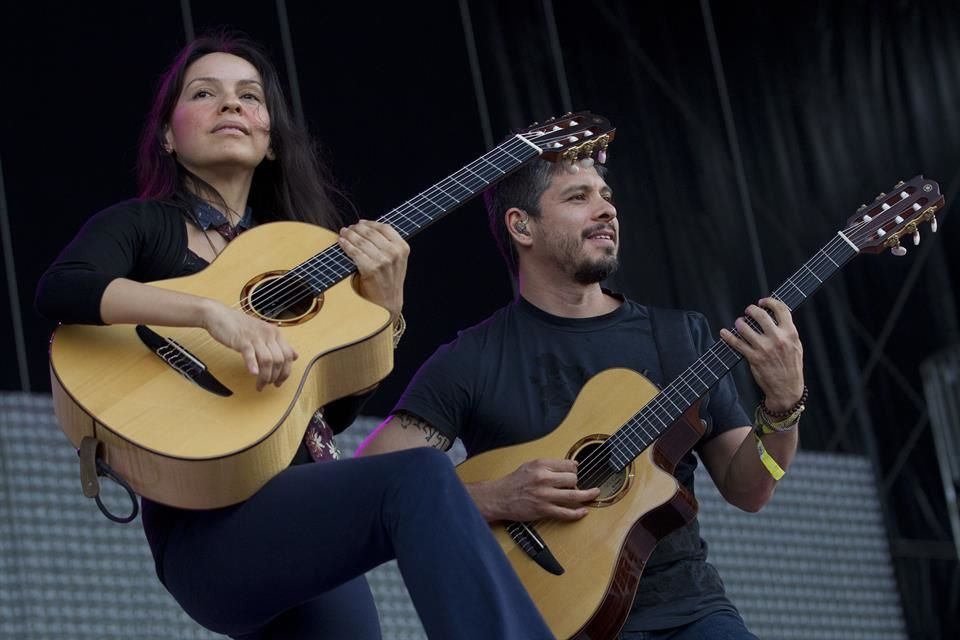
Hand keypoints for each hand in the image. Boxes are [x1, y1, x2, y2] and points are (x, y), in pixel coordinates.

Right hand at [201, 300, 297, 390]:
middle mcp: (268, 334)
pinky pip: (250, 354)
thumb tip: (295, 355)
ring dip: (265, 376)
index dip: (286, 372)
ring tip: (260, 385)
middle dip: (276, 377)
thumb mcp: (264, 333)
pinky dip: (253, 365)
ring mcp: (255, 337)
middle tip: (269, 385)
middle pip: (279, 360)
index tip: (279, 382)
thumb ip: (279, 344)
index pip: (288, 355)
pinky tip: (253, 373)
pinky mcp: (242, 340)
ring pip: (268, 360)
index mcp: (275, 333)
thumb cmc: (240, 326)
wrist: (219, 315)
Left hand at [338, 221, 408, 320]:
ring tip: (343, 234)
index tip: (360, 223)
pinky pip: (355, 252)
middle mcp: (394, 252)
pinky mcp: (371, 269)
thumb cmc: (389, 280)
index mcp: (402, 247)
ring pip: (362, 241)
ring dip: (349, 235)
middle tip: (348, 229)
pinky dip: (346, 246)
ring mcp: (383, 261)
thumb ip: (387, 245)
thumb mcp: (396, 260)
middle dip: (357, 228)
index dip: (370, 223)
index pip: (385, 227)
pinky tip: (342, 243)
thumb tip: (367, 228)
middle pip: (371, 232)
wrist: (388, 303)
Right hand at [475, 458, 600, 521]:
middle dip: (577, 482)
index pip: (568, 464)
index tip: (577, 472)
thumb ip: (550, 464)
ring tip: (594, 493)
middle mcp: (544, 478)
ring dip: (587, 495)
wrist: (499, 497)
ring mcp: (545, 495)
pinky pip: (565, 512)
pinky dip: (577, 513)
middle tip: (575, 485)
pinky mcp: (543, 510)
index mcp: (541, 465)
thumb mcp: (530, 465)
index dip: (575, 469)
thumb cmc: (514, 482)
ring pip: (573, 494)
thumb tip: (572, 465)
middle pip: (573, 478)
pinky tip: (583, 511)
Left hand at [719, 297, 804, 410]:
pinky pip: (737, 343)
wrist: (787, 388)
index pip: (781, 310)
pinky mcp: (754, 358)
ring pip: (745, 328)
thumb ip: (787, 331)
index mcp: (790, 333)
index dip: (769, 302)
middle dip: (751, 309)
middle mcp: (777, 339)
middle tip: (747, 311)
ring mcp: (764, 348)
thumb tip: (776, 316)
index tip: (762, 301)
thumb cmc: (791, 366)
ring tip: (739, 323)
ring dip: (739, 323)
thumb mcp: (796, 346)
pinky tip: (723, 333)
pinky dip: (728, 336)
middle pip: (760, 315)